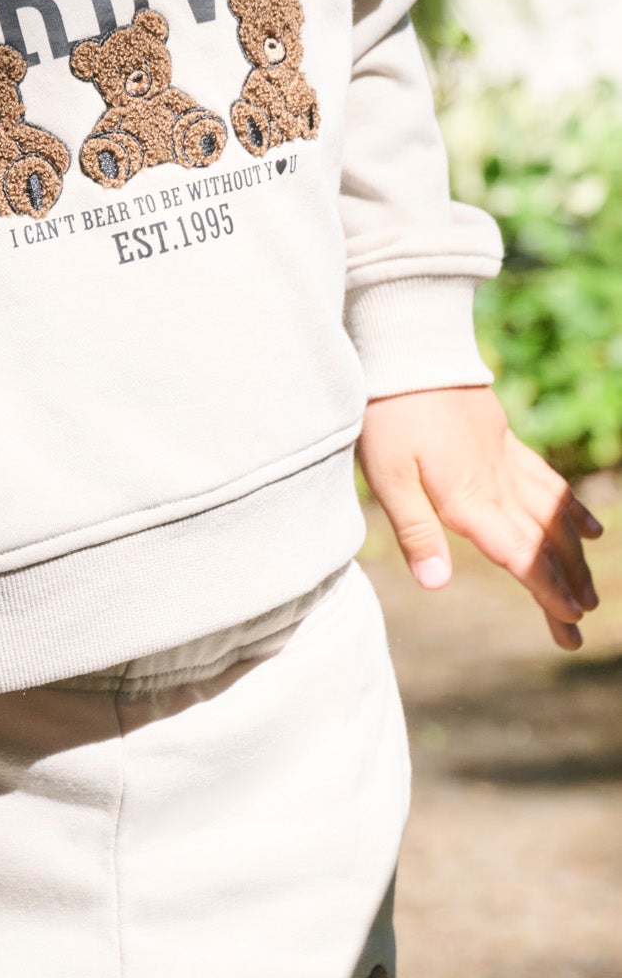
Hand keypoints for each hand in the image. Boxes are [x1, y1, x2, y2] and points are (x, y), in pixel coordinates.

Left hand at [358, 385, 600, 651]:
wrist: (411, 349)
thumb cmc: (389, 412)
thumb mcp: (387, 475)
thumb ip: (415, 530)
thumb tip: (437, 585)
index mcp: (469, 499)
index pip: (519, 554)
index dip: (545, 589)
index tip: (570, 620)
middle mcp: (497, 484)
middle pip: (541, 544)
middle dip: (564, 587)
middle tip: (579, 628)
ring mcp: (506, 460)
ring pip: (553, 517)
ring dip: (573, 557)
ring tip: (589, 591)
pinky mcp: (505, 440)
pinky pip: (548, 483)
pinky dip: (571, 509)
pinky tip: (590, 528)